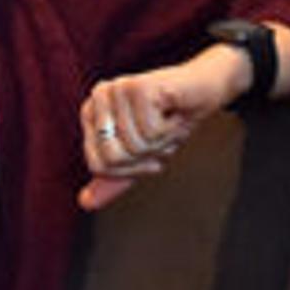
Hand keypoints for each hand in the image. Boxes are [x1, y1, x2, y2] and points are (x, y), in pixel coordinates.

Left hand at [76, 47, 246, 212]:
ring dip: (162, 141)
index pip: (98, 166)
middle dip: (146, 156)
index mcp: (91, 111)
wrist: (206, 89)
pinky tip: (176, 113)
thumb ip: (113, 177)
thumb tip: (84, 202)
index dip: (130, 169)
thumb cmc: (171, 119)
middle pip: (112, 157)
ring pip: (134, 145)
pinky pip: (150, 131)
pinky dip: (171, 130)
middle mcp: (100, 95)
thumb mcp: (140, 155)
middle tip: (161, 135)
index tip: (149, 151)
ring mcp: (118, 88)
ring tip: (170, 122)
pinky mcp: (139, 86)